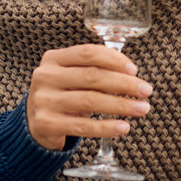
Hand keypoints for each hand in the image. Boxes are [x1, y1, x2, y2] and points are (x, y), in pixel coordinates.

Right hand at [27, 44, 152, 150]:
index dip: (114, 60)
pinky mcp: (46, 124)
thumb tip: (132, 74)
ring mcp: (44, 100)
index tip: (134, 70)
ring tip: (142, 109)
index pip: (88, 53)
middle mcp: (46, 77)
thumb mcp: (73, 76)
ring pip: (90, 101)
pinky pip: (82, 126)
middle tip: (146, 91)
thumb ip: (96, 69)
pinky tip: (123, 127)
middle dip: (124, 84)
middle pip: (92, 77)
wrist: (34, 124)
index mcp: (54, 58)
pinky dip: (106, 127)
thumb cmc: (63, 95)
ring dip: (121, 105)